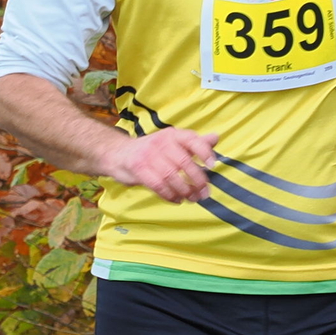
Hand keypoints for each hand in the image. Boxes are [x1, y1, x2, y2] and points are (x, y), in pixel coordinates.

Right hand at [103, 127, 220, 203]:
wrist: (120, 153)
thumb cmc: (152, 150)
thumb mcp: (173, 142)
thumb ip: (195, 143)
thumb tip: (216, 137)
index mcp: (173, 134)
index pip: (192, 139)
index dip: (204, 152)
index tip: (212, 165)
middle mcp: (161, 142)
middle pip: (184, 162)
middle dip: (197, 180)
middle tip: (204, 193)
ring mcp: (148, 155)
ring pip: (171, 176)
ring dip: (184, 191)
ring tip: (192, 198)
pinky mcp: (138, 168)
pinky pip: (158, 185)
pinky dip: (169, 195)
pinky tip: (176, 200)